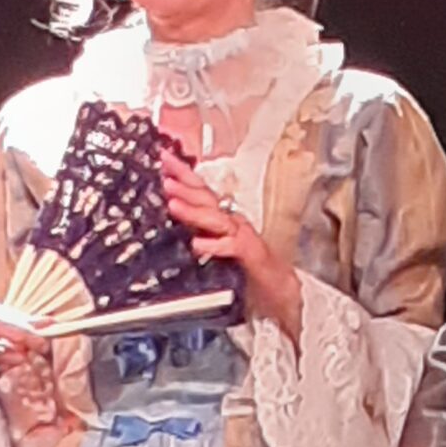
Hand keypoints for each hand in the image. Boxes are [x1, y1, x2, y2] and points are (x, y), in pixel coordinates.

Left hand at [162, 149, 300, 338]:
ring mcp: (243, 237)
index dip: (183, 174)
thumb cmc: (250, 266)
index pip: (202, 191)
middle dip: (185, 184)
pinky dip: (215, 245)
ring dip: (194, 211)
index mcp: (223, 218)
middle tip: (165, 174)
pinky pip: (231, 247)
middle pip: (208, 198)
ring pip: (217, 220)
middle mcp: (233, 222)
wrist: (280, 287)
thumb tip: (174, 214)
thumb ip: (200, 230)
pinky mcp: (252, 256)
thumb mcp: (218, 244)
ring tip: (173, 204)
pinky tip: (198, 245)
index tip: (164, 159)